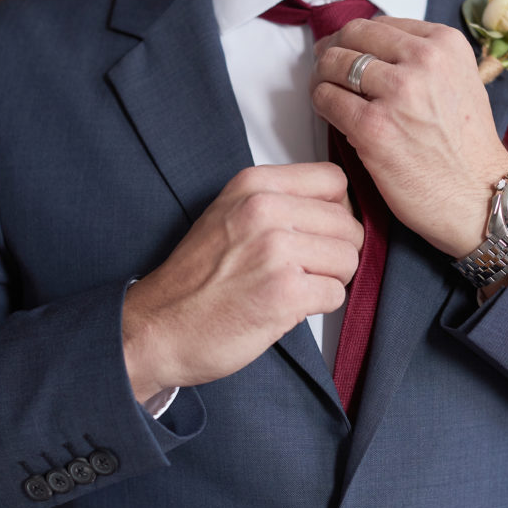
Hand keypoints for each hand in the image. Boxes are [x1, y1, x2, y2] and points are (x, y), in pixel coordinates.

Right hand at [121, 163, 362, 402]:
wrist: (159, 326)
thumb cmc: (195, 279)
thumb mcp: (230, 215)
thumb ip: (279, 201)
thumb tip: (338, 208)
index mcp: (254, 185)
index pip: (334, 180)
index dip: (337, 210)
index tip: (321, 231)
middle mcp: (265, 210)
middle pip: (347, 223)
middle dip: (336, 252)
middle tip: (306, 269)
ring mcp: (276, 249)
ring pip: (348, 258)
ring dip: (330, 280)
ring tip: (295, 288)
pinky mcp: (285, 291)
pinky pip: (336, 293)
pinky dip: (319, 306)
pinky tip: (287, 307)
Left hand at [311, 16, 507, 257]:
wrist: (479, 197)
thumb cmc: (467, 148)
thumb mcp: (459, 81)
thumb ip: (422, 60)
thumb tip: (371, 50)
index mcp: (445, 44)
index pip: (380, 24)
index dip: (356, 38)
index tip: (347, 51)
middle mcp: (422, 60)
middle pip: (352, 36)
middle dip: (333, 50)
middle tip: (326, 68)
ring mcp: (397, 93)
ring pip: (334, 63)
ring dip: (322, 76)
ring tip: (325, 92)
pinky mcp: (373, 127)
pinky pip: (327, 99)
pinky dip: (320, 103)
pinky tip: (329, 113)